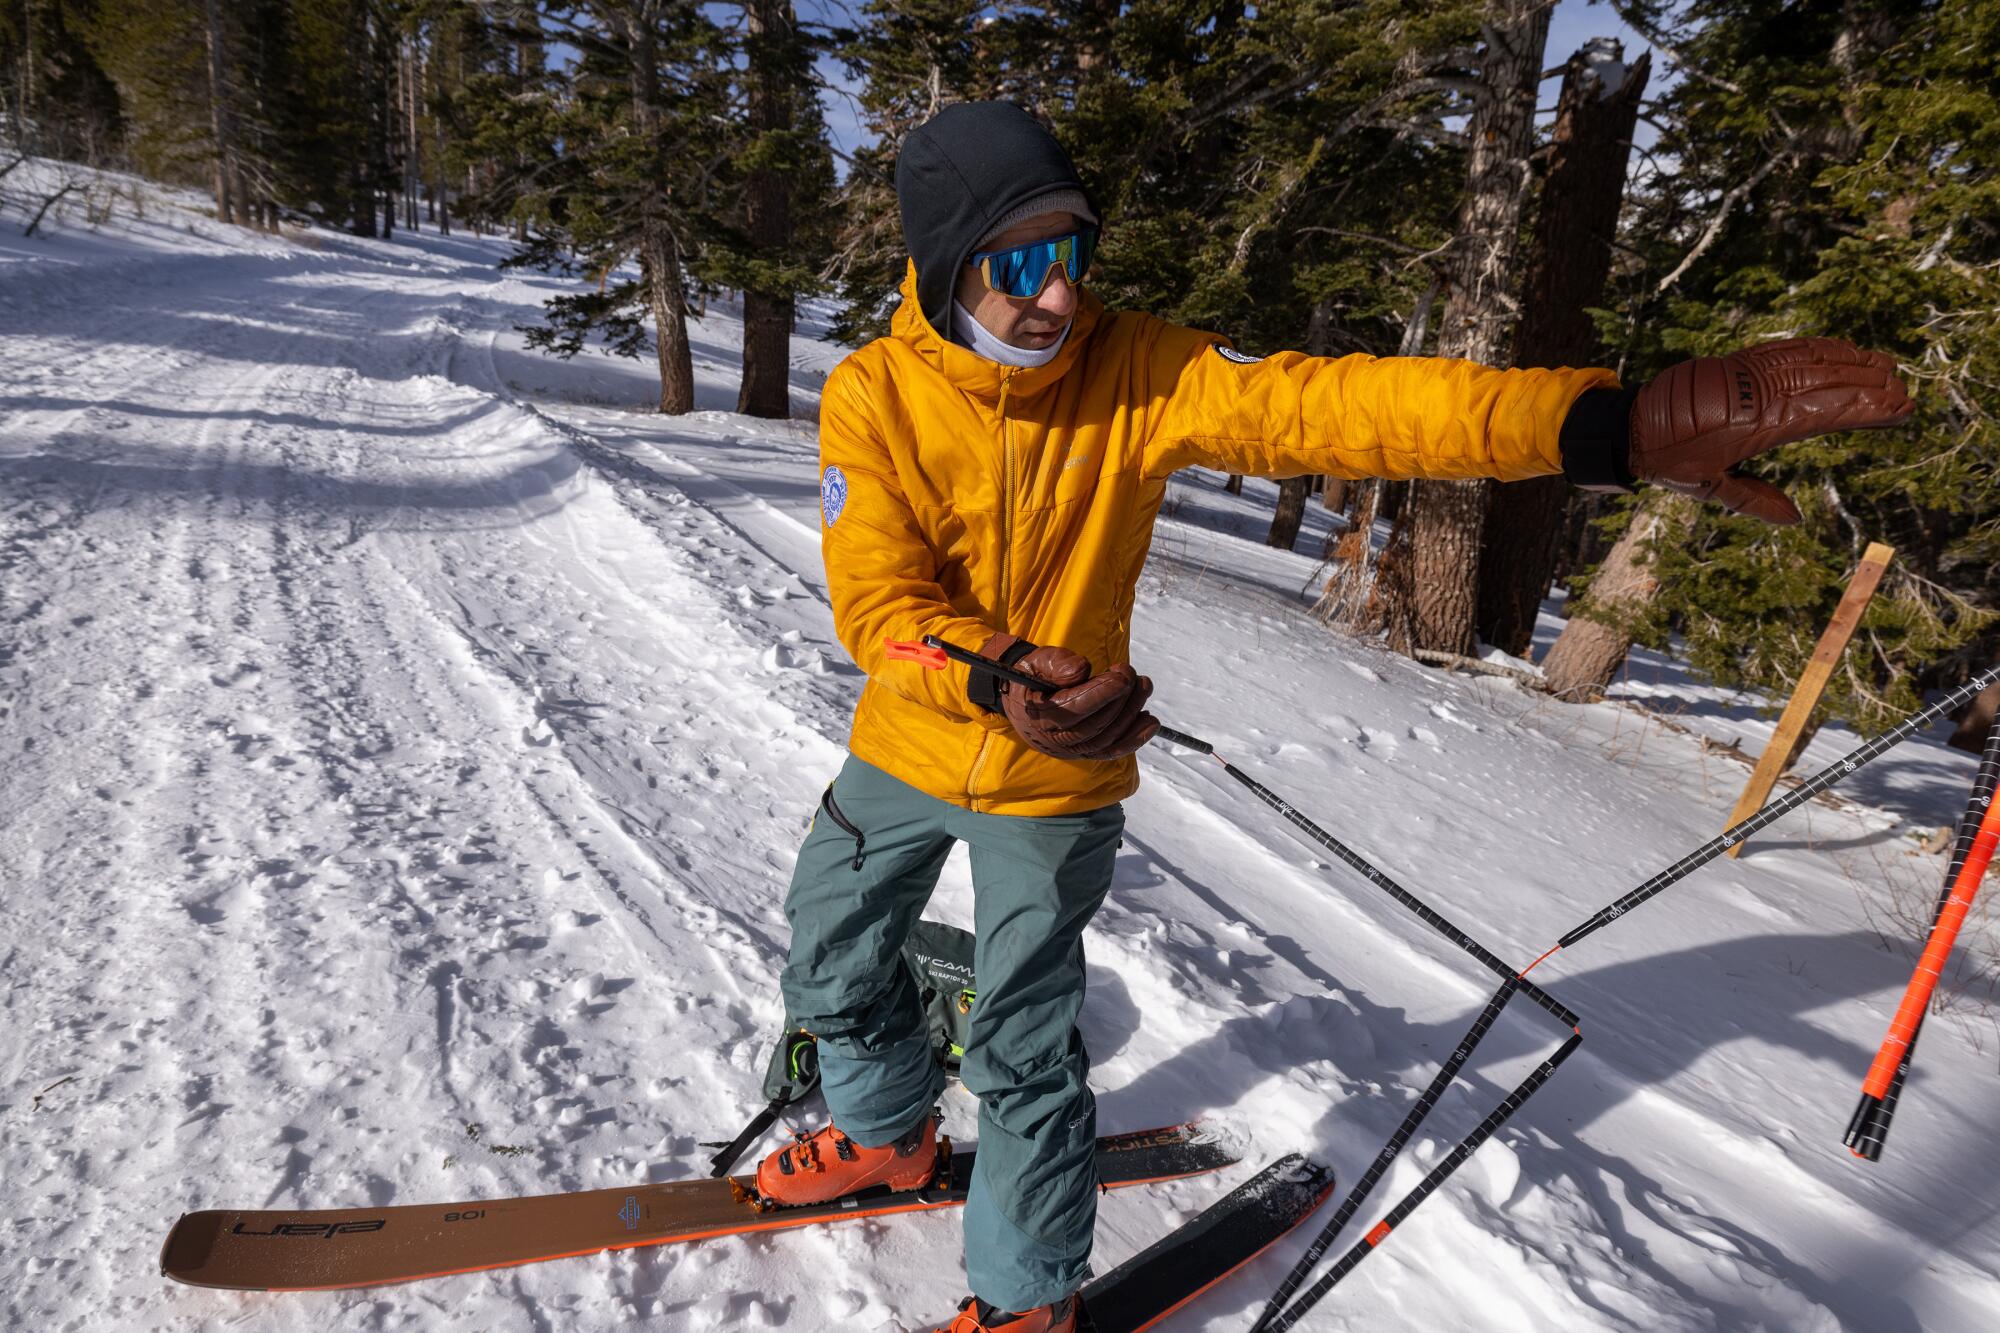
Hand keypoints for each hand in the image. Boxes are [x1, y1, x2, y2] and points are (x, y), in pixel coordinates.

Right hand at [978, 633, 1159, 760]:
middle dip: (1122, 699)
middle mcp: (1054, 739)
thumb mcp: (1037, 661)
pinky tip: (1151, 722)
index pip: (1076, 708)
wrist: (1022, 698)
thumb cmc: (1034, 675)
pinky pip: (1111, 751)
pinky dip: (1134, 739)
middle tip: (1135, 675)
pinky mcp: (1083, 752)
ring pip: (1107, 737)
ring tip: (1144, 686)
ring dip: (1132, 713)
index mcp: (1039, 714)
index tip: (1124, 674)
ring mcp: (1070, 750)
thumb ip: (1057, 663)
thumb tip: (1083, 670)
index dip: (1103, 692)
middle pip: (1096, 724)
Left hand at [1631, 337, 1913, 523]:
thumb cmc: (1668, 460)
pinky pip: (1787, 348)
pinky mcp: (1740, 360)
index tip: (1898, 408)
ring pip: (1813, 360)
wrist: (1631, 425)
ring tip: (1886, 366)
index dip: (1866, 408)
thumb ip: (1755, 500)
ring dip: (1853, 361)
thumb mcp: (1709, 488)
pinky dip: (1820, 346)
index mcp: (1758, 426)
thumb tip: (1796, 518)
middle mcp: (1760, 395)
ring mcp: (1751, 373)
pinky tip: (1843, 348)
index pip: (1827, 413)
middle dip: (1870, 384)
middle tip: (1904, 390)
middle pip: (1829, 382)